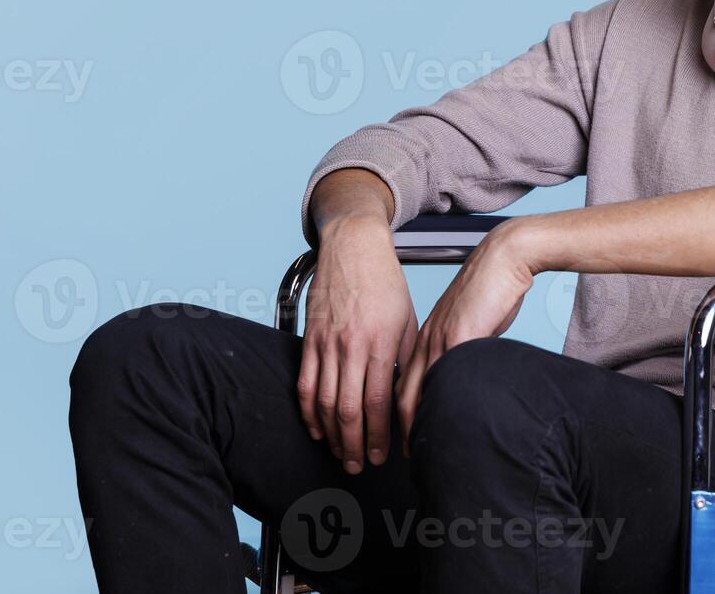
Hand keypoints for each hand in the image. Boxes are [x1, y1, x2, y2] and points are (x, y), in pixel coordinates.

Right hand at [298, 213, 414, 474]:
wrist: (354, 247)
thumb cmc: (387, 284)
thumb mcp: (409, 321)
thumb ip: (406, 360)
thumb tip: (409, 398)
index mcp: (381, 343)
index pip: (377, 402)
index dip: (378, 435)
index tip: (381, 456)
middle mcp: (351, 346)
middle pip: (348, 410)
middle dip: (352, 444)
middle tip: (357, 467)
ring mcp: (326, 342)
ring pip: (324, 402)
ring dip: (331, 434)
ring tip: (339, 454)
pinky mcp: (310, 337)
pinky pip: (305, 383)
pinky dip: (308, 411)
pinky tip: (316, 428)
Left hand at [395, 219, 540, 455]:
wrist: (502, 258)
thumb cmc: (491, 289)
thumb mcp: (467, 324)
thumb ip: (457, 349)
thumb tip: (459, 374)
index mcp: (424, 338)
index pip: (399, 384)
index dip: (392, 416)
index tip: (391, 439)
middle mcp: (426, 341)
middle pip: (399, 393)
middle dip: (392, 429)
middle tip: (393, 457)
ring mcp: (439, 340)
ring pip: (415, 391)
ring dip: (412, 425)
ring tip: (414, 451)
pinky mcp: (458, 337)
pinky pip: (442, 379)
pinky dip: (438, 405)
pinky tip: (443, 425)